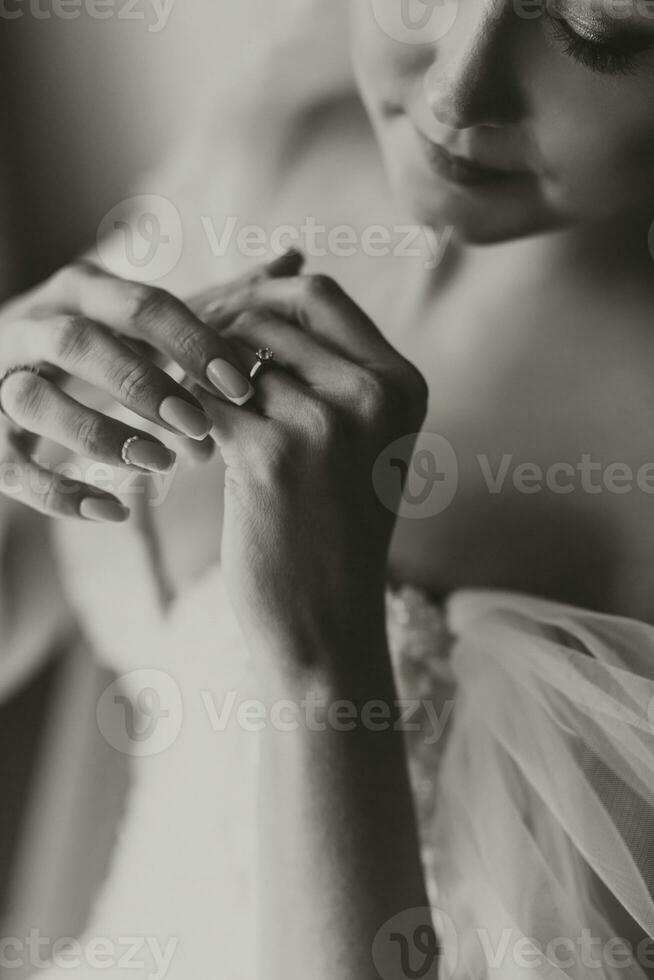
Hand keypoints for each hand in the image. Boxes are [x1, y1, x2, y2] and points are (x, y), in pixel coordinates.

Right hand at [0, 252, 301, 521]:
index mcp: (83, 292)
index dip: (192, 343)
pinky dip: (62, 492)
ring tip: (161, 463)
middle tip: (201, 425)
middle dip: (145, 384)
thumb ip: (219, 298)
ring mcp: (1, 381)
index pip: (140, 304)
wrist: (3, 379)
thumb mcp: (152, 321)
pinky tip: (116, 510)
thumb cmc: (101, 348)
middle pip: (83, 343)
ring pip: (38, 400)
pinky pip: (13, 466)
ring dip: (102, 433)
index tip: (241, 385)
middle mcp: (34, 325)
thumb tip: (295, 257)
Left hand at [194, 274, 428, 680]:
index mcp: (402, 385)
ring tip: (192, 416)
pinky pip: (204, 398)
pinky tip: (187, 447)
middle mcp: (375, 395)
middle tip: (187, 363)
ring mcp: (328, 423)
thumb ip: (330, 373)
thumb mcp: (358, 446)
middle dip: (218, 328)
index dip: (261, 294)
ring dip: (199, 377)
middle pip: (271, 313)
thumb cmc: (332, 532)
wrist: (327, 625)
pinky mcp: (274, 456)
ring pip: (231, 356)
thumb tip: (261, 289)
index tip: (223, 321)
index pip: (320, 295)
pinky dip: (182, 413)